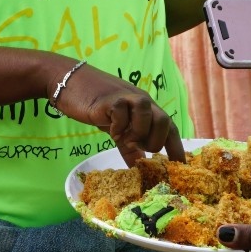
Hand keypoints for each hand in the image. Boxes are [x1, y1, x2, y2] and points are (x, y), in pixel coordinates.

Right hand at [49, 62, 184, 164]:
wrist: (70, 82)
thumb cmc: (96, 105)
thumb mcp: (117, 129)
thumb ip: (129, 147)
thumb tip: (138, 169)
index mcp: (147, 109)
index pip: (170, 128)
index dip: (177, 147)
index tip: (180, 166)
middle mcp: (142, 101)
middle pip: (164, 121)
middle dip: (154, 142)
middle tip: (137, 148)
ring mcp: (127, 98)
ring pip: (147, 115)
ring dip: (138, 133)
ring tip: (124, 139)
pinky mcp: (110, 99)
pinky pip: (122, 113)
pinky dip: (119, 126)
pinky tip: (110, 129)